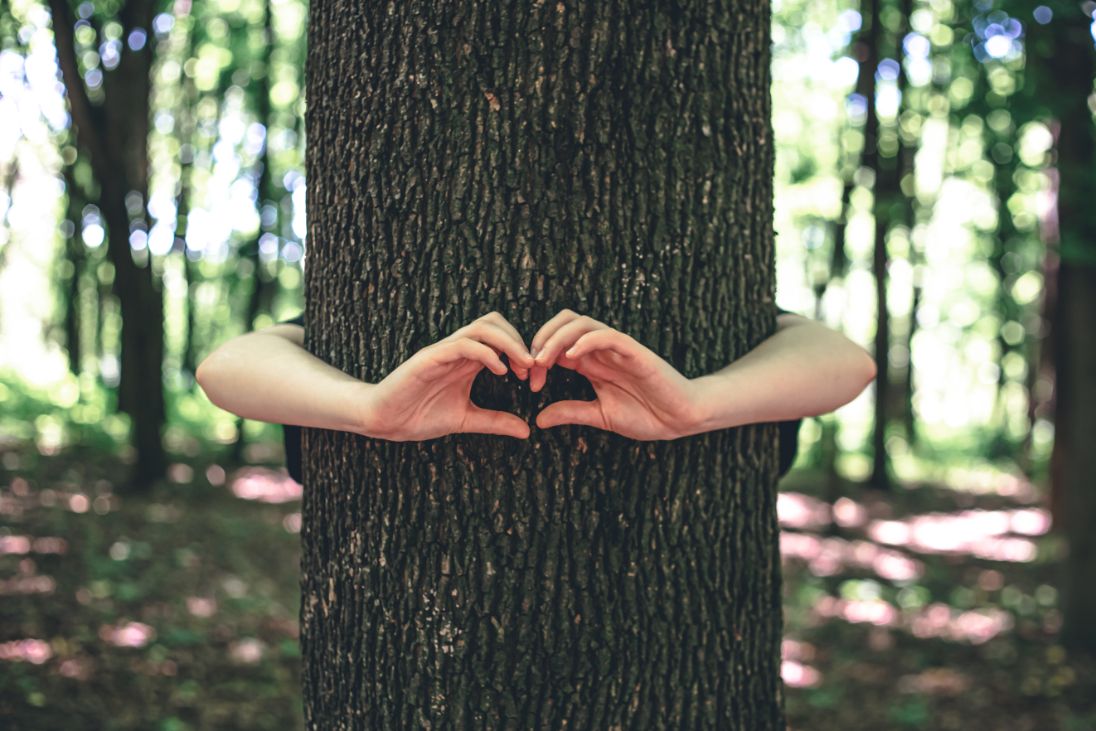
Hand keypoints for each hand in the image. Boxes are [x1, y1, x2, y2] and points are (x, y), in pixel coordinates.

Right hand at [360, 312, 534, 439]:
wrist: (383, 419)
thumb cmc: (418, 415)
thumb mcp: (466, 420)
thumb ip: (495, 421)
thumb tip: (527, 430)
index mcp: (467, 360)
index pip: (501, 336)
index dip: (523, 350)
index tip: (536, 375)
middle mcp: (457, 349)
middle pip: (494, 322)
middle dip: (520, 340)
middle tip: (533, 367)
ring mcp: (444, 350)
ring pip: (482, 327)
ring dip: (509, 342)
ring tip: (523, 366)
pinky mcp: (430, 357)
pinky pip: (463, 344)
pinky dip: (486, 353)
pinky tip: (499, 371)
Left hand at [528, 310, 705, 439]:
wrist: (681, 419)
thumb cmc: (646, 415)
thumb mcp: (599, 415)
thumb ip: (571, 412)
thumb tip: (538, 420)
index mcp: (592, 362)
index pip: (556, 343)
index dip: (536, 357)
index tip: (528, 382)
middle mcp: (602, 350)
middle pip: (564, 323)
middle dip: (541, 339)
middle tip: (530, 366)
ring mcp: (618, 348)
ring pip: (581, 323)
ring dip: (557, 337)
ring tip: (543, 359)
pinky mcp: (635, 351)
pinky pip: (607, 335)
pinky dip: (585, 340)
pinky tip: (571, 357)